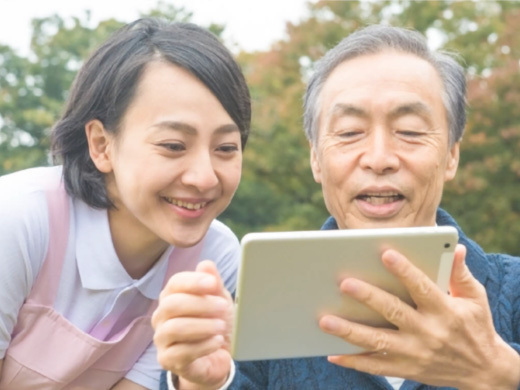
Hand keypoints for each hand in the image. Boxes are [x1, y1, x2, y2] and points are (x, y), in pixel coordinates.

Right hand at [152, 260, 232, 389]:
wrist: (217, 356)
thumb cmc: (215, 323)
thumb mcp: (219, 300)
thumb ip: (213, 284)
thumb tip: (206, 264)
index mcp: (172, 297)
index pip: (175, 284)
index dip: (193, 281)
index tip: (213, 283)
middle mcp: (161, 316)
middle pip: (172, 304)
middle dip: (200, 304)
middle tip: (223, 307)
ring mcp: (162, 339)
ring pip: (174, 328)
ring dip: (202, 326)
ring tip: (222, 327)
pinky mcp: (167, 360)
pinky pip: (181, 352)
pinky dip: (203, 345)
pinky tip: (217, 341)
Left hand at [319, 244, 519, 389]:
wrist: (484, 372)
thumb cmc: (475, 326)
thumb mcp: (475, 299)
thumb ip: (461, 273)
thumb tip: (457, 247)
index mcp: (445, 310)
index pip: (422, 287)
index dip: (404, 270)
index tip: (385, 253)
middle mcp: (429, 332)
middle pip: (393, 311)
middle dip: (368, 297)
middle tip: (344, 283)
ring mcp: (415, 353)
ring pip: (378, 341)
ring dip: (350, 331)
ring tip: (325, 320)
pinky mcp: (407, 369)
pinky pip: (376, 366)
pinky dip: (354, 362)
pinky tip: (332, 354)